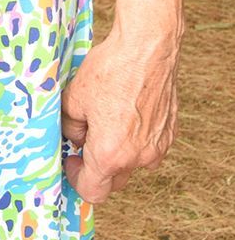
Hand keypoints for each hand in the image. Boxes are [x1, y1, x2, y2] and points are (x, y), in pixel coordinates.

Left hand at [61, 25, 179, 204]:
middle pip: (113, 181)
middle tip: (86, 138)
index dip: (76, 178)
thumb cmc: (110, 71)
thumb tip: (76, 137)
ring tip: (108, 122)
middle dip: (96, 166)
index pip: (92, 191)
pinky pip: (148, 148)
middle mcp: (137, 158)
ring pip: (132, 164)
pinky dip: (136, 140)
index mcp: (110, 154)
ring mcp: (157, 147)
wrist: (147, 48)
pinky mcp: (169, 134)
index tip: (72, 158)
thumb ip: (70, 127)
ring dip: (118, 154)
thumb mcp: (73, 98)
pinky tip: (127, 114)